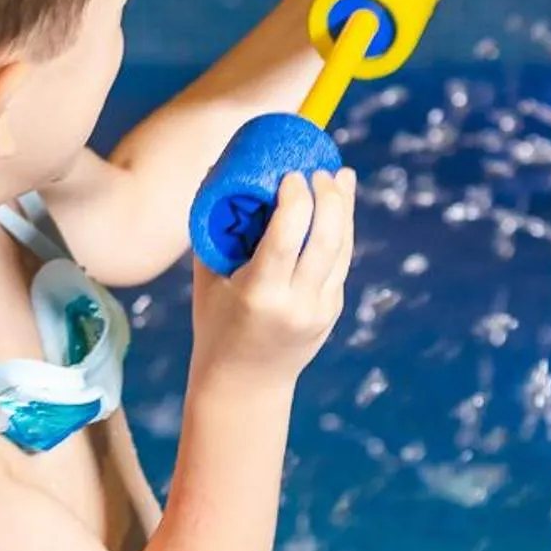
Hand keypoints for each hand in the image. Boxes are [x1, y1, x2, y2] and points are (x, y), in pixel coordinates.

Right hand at [190, 168, 354, 386]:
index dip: (296, 200)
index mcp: (259, 295)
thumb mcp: (208, 279)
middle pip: (327, 240)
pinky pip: (342, 260)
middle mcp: (297, 303)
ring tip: (337, 175)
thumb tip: (220, 168)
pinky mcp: (333, 309)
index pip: (287, 238)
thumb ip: (217, 229)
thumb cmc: (215, 322)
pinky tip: (339, 202)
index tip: (291, 173)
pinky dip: (342, 228)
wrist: (244, 383)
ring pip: (343, 248)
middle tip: (319, 170)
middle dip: (329, 197)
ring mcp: (321, 309)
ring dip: (343, 208)